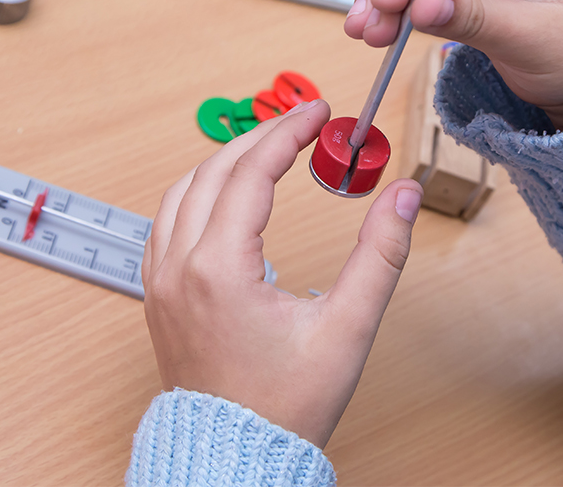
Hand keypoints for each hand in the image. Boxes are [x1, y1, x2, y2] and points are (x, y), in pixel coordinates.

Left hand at [141, 100, 423, 448]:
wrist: (236, 457)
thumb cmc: (287, 404)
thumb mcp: (348, 327)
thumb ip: (381, 254)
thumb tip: (403, 194)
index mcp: (218, 270)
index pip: (251, 172)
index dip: (289, 132)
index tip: (320, 111)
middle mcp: (178, 268)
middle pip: (215, 170)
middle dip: (261, 137)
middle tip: (303, 122)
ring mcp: (160, 282)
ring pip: (182, 191)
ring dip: (226, 160)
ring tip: (269, 148)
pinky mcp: (158, 296)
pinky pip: (166, 221)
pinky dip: (198, 192)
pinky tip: (225, 194)